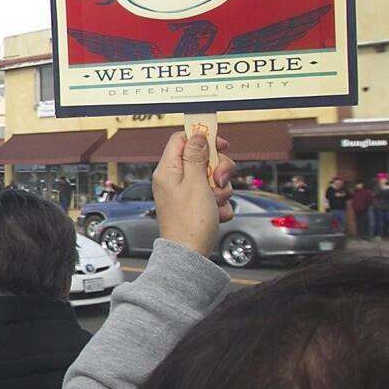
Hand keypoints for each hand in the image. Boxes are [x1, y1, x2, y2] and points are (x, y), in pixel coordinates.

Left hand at [153, 131, 235, 256]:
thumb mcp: (196, 183)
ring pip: (211, 177)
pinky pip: (213, 195)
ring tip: (215, 202)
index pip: (181, 139)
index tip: (220, 144)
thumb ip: (196, 156)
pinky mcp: (194, 204)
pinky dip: (219, 203)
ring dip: (221, 189)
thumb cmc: (189, 222)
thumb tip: (196, 135)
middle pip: (201, 157)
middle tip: (218, 180)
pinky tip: (215, 213)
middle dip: (218, 168)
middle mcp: (174, 179)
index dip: (202, 138)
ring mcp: (184, 192)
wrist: (190, 253)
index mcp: (168, 170)